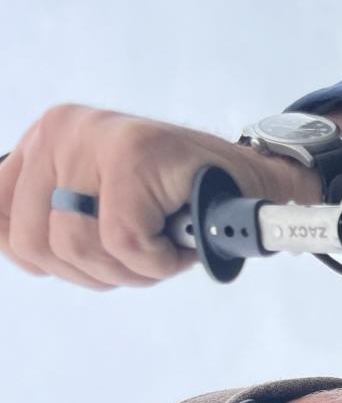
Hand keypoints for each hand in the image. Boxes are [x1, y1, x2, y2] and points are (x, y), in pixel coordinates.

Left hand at [0, 104, 319, 289]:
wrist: (256, 183)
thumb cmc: (186, 197)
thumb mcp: (101, 199)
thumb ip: (53, 214)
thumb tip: (16, 250)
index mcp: (47, 138)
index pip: (2, 219)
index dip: (40, 258)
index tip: (82, 262)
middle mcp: (64, 130)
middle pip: (38, 244)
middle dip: (97, 271)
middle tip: (140, 258)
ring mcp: (98, 139)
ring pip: (79, 247)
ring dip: (131, 269)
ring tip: (161, 249)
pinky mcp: (134, 157)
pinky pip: (125, 243)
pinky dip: (158, 261)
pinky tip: (179, 244)